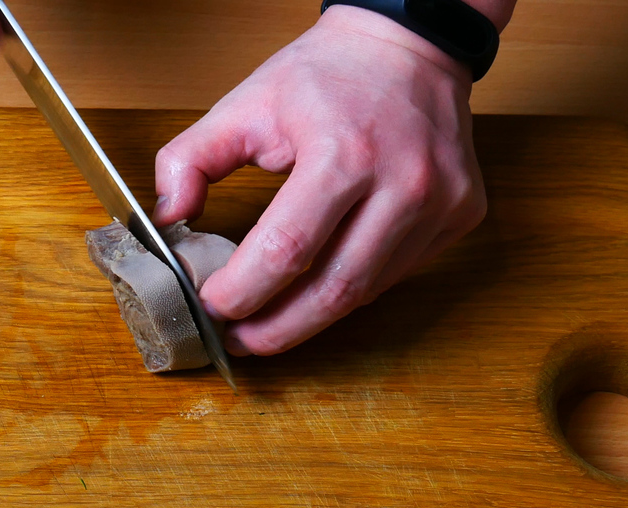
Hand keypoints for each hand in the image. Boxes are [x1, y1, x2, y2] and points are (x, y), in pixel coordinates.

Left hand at [153, 6, 489, 355]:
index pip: (287, 250)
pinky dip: (355, 286)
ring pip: (367, 291)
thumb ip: (189, 160)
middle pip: (333, 290)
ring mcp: (441, 202)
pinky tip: (324, 280)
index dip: (245, 292)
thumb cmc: (327, 75)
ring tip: (273, 322)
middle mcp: (404, 182)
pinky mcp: (461, 214)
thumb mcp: (244, 104)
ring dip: (314, 316)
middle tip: (242, 343)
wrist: (409, 44)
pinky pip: (397, 273)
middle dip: (279, 329)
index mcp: (344, 153)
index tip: (214, 308)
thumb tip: (166, 221)